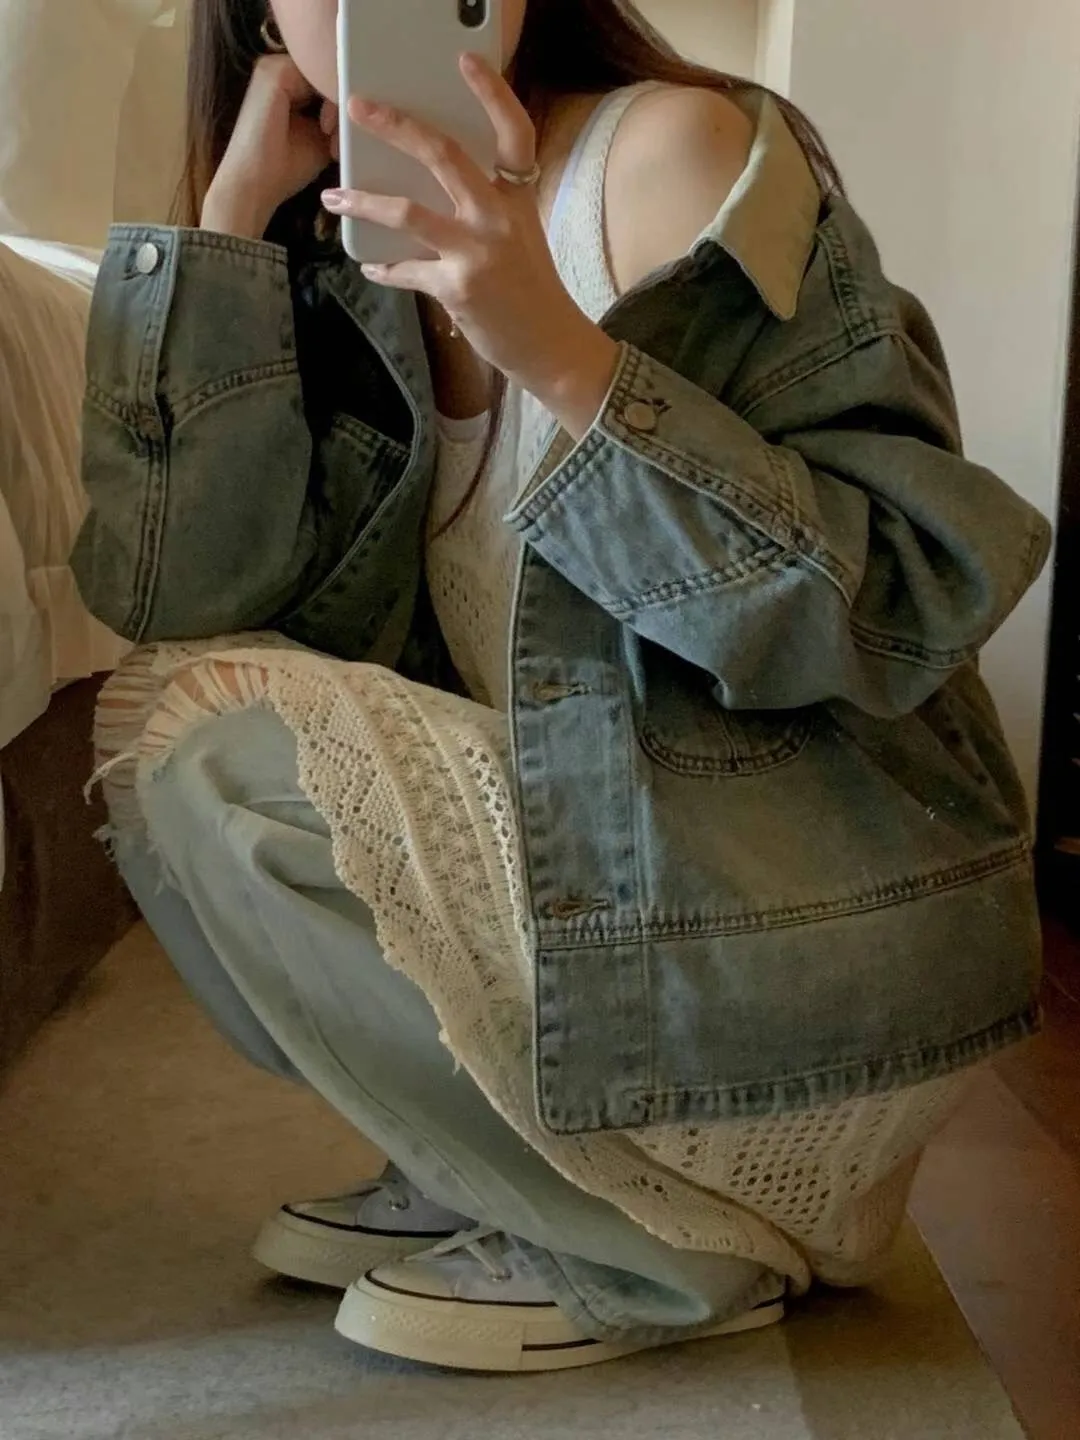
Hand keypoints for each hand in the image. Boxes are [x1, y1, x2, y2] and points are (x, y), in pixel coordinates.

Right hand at [202, 56, 338, 239]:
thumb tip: (362, 108)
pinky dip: (329, 102)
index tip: (351, 135)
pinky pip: (316, 77)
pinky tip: (328, 130)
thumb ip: (336, 116)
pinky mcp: (274, 75)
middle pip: (326, 72)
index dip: (344, 102)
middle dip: (343, 102)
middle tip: (346, 138)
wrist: (253, 186)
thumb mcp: (320, 137)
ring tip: (334, 140)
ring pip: (323, 73)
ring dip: (338, 104)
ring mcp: (274, 67)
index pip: (326, 78)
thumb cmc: (284, 168)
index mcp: (287, 81)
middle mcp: (278, 67)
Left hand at [321, 55, 618, 438]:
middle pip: (443, 155)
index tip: (465, 61)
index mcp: (517, 196)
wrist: (549, 345)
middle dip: (395, 126)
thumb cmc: (532, 290)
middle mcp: (498, 216)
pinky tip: (371, 267)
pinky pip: (406, 270)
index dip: (491, 92)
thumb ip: (487, 206)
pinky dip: (384, 269)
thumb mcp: (520, 235)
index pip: (513, 131)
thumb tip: (433, 186)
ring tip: (334, 197)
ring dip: (364, 202)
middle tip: (359, 108)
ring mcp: (477, 252)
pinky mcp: (457, 288)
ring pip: (407, 212)